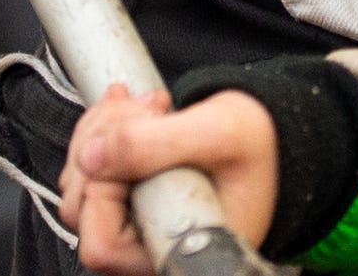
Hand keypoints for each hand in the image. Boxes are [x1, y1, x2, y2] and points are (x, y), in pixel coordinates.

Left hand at [63, 84, 277, 274]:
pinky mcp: (128, 202)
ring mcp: (136, 228)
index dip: (105, 188)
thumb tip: (92, 156)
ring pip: (80, 187)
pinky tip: (135, 111)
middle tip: (146, 109)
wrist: (277, 140)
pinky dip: (103, 132)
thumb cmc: (265, 148)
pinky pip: (90, 171)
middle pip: (82, 212)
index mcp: (178, 251)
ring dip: (101, 132)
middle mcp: (151, 249)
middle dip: (101, 145)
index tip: (139, 139)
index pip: (104, 244)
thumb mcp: (220, 133)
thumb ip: (156, 144)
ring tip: (148, 106)